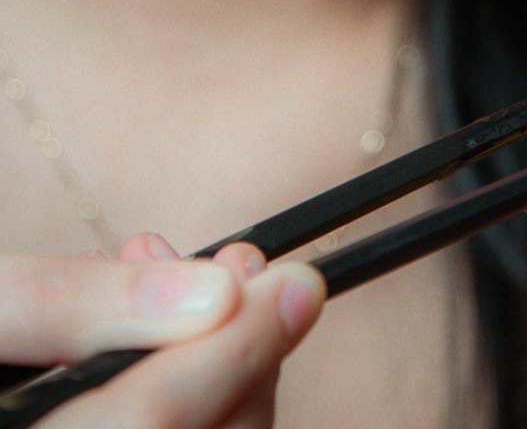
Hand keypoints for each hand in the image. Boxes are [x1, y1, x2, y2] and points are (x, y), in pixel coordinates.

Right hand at [0, 233, 324, 427]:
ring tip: (203, 290)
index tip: (300, 282)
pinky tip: (177, 340)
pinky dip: (193, 397)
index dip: (235, 352)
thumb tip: (215, 290)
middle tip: (248, 272)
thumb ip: (69, 302)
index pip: (148, 427)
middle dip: (237, 361)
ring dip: (220, 374)